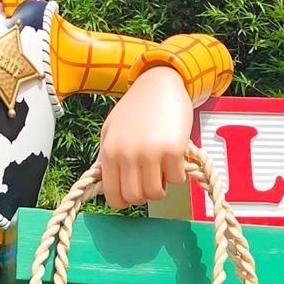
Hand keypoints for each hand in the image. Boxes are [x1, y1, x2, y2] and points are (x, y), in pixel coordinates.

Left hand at [96, 67, 192, 209]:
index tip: (133, 194)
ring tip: (162, 169)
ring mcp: (150, 153)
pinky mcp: (173, 150)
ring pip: (156, 193)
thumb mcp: (111, 129)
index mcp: (110, 152)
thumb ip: (107, 157)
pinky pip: (176, 179)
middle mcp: (128, 155)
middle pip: (136, 198)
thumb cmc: (136, 106)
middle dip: (145, 194)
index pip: (114, 196)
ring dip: (162, 185)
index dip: (125, 200)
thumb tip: (106, 183)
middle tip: (151, 180)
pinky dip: (177, 173)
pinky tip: (174, 158)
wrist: (160, 83)